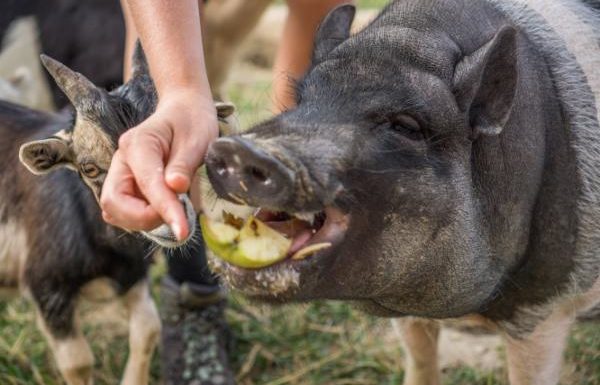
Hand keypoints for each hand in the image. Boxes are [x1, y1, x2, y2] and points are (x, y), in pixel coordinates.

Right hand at [100, 89, 217, 239]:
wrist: (184, 111)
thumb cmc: (192, 123)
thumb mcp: (198, 140)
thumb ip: (184, 164)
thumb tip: (176, 187)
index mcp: (139, 143)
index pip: (147, 183)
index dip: (164, 209)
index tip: (182, 230)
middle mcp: (122, 160)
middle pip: (113, 202)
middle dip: (143, 218)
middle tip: (176, 217)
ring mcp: (121, 173)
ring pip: (115, 210)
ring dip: (143, 220)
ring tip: (174, 211)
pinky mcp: (126, 185)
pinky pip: (124, 210)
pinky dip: (142, 218)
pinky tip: (165, 209)